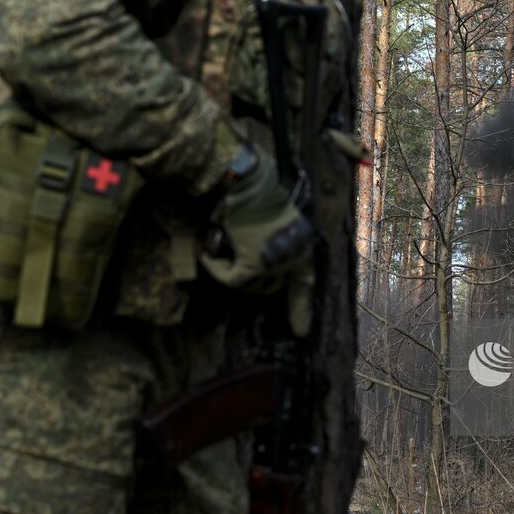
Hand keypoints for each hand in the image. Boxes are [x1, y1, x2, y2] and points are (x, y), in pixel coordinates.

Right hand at [199, 144, 316, 335]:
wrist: (250, 180)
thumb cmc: (258, 192)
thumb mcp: (274, 219)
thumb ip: (271, 241)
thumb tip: (252, 264)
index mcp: (303, 245)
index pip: (305, 285)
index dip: (300, 310)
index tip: (301, 333)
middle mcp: (294, 257)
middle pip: (270, 287)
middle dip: (251, 279)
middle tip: (231, 262)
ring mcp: (276, 263)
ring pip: (249, 284)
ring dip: (232, 269)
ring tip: (221, 246)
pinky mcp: (254, 264)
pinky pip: (231, 279)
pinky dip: (217, 267)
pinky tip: (209, 252)